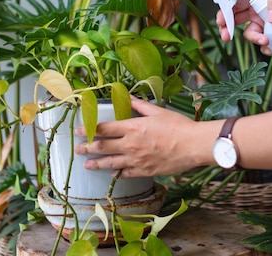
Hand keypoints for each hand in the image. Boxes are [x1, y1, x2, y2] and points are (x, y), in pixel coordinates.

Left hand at [74, 97, 215, 177]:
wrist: (194, 145)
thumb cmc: (178, 126)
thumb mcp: (157, 111)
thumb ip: (139, 105)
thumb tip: (127, 96)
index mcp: (132, 127)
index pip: (104, 129)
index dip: (88, 129)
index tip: (79, 131)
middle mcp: (131, 145)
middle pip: (103, 147)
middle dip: (87, 148)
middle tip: (77, 149)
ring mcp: (137, 160)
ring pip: (111, 163)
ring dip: (97, 164)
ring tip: (87, 165)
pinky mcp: (145, 171)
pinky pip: (127, 174)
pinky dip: (119, 174)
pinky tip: (113, 174)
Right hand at [216, 0, 271, 55]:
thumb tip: (270, 18)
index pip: (236, 1)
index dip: (225, 10)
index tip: (222, 21)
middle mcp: (258, 9)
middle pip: (235, 18)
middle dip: (227, 28)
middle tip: (226, 37)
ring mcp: (266, 24)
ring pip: (250, 33)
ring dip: (253, 39)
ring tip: (266, 42)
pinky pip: (263, 44)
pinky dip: (266, 48)